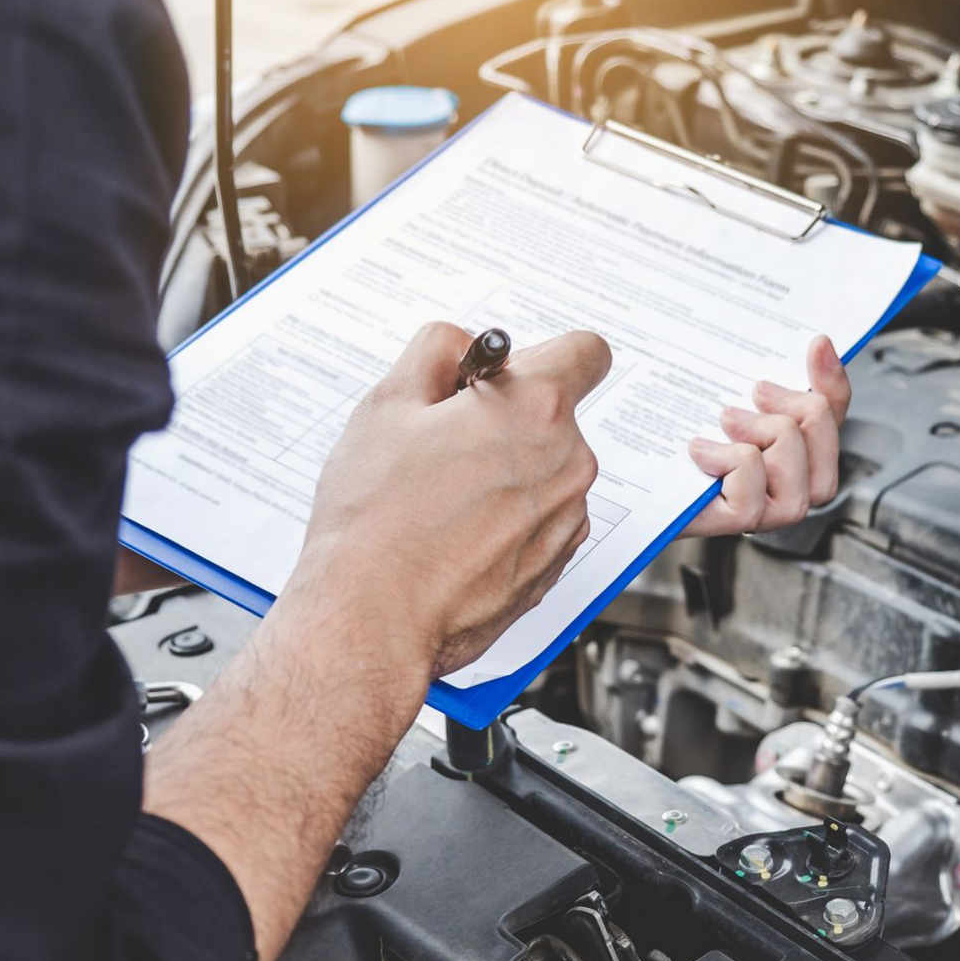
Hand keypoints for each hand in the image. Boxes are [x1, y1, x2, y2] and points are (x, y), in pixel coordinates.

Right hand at [275, 322, 610, 685]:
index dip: (542, 355)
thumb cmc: (376, 520)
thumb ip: (437, 351)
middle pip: (555, 416)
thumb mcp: (388, 404)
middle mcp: (569, 461)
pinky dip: (510, 519)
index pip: (585, 351)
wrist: (374, 616)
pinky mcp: (558, 562)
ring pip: (546, 470)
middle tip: (445, 443)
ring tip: (443, 498)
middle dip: (508, 419)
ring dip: (508, 472)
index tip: (508, 373)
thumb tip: (461, 344)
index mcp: (536, 409)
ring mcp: (568, 517)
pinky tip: (457, 535)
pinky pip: (542, 519)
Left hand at [683, 335, 850, 536]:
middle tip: (756, 393)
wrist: (617, 470)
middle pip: (825, 438)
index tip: (815, 344)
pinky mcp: (735, 520)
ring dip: (766, 434)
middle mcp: (785, 481)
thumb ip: (760, 372)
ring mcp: (764, 507)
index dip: (832, 379)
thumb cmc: (668, 431)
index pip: (833, 412)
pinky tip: (700, 451)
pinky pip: (754, 488)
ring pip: (798, 467)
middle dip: (799, 408)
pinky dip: (730, 460)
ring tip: (727, 421)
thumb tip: (818, 342)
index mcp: (787, 445)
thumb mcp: (714, 387)